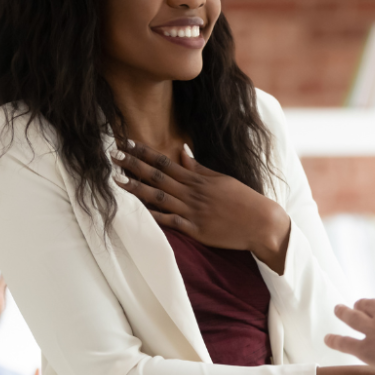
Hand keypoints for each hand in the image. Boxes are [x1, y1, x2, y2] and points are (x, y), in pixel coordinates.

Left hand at [111, 141, 291, 272]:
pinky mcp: (196, 230)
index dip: (143, 153)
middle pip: (156, 176)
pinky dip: (154, 217)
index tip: (127, 143)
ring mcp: (192, 211)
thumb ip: (198, 167)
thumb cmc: (242, 199)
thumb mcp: (220, 178)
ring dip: (137, 188)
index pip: (164, 162)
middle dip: (133, 165)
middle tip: (112, 155)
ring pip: (159, 197)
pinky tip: (137, 212)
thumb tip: (181, 151)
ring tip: (117, 180)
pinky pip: (171, 222)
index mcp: (197, 179)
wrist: (261, 222)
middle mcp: (192, 193)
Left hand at [325, 274, 374, 373]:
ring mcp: (374, 330)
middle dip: (366, 304)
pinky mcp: (367, 349)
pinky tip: (327, 339)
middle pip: (372, 304)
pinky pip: (347, 343)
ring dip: (346, 312)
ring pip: (355, 317)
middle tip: (360, 304)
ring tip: (339, 309)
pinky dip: (336, 340)